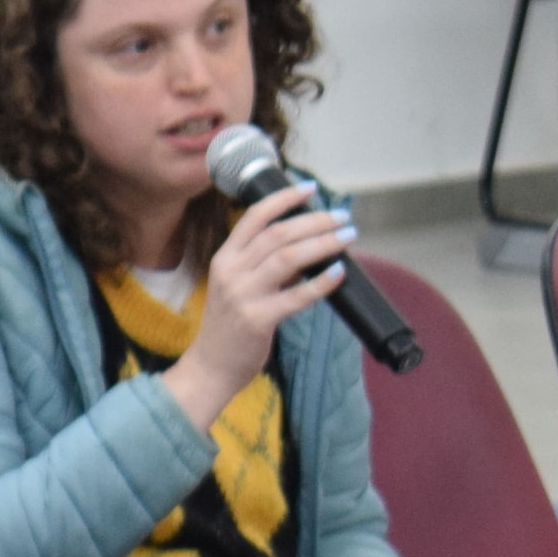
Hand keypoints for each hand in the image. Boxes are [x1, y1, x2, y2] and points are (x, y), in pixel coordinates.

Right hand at [170, 185, 354, 431]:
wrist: (210, 367)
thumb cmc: (229, 325)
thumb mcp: (236, 286)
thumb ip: (262, 264)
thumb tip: (306, 243)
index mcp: (224, 259)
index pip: (254, 217)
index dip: (284, 199)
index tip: (310, 189)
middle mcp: (231, 272)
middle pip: (278, 234)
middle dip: (315, 221)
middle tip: (342, 217)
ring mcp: (243, 296)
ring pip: (288, 257)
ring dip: (322, 243)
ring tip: (347, 237)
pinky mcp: (257, 320)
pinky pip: (296, 296)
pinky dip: (321, 282)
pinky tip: (339, 272)